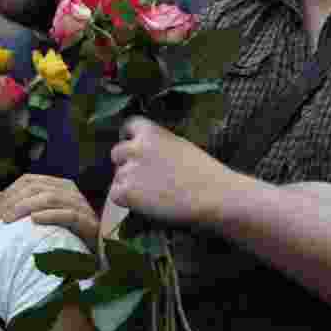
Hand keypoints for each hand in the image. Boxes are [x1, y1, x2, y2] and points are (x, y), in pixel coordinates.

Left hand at [0, 174, 98, 247]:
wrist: (97, 256)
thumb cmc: (66, 237)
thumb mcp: (45, 220)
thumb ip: (28, 210)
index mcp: (59, 186)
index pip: (29, 180)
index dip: (7, 193)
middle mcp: (71, 191)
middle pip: (36, 187)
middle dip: (12, 201)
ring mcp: (81, 206)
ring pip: (50, 198)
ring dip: (25, 207)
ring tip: (9, 219)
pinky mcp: (89, 223)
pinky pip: (69, 215)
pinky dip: (50, 215)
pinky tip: (34, 220)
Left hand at [109, 116, 236, 225]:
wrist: (215, 195)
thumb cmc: (206, 173)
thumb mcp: (181, 146)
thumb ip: (159, 145)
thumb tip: (143, 151)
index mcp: (152, 132)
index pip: (128, 126)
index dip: (128, 138)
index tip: (132, 148)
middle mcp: (136, 148)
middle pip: (117, 153)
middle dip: (126, 164)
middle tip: (143, 178)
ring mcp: (130, 170)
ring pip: (118, 176)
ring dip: (129, 184)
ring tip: (152, 194)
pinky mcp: (128, 192)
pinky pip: (115, 195)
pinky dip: (126, 201)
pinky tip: (145, 204)